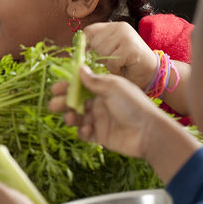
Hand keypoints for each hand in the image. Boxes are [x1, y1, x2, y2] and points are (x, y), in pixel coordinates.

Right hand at [48, 67, 198, 181]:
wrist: (148, 132)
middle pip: (76, 102)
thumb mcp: (113, 87)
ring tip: (71, 118)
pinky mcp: (101, 136)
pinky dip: (82, 131)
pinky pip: (85, 133)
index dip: (67, 86)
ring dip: (71, 117)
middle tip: (54, 105)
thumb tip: (79, 68)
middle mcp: (100, 103)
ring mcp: (100, 120)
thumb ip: (94, 80)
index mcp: (104, 89)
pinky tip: (87, 129)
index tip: (55, 88)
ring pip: (78, 118)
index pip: (81, 86)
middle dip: (64, 103)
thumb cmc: (134, 105)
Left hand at [83, 21, 158, 90]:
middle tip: (108, 65)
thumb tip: (73, 56)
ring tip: (117, 66)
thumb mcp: (108, 54)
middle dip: (97, 59)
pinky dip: (115, 70)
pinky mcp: (131, 47)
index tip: (86, 58)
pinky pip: (112, 61)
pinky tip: (123, 68)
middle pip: (94, 44)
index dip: (84, 47)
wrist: (151, 73)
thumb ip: (94, 51)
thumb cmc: (127, 66)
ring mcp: (126, 35)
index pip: (88, 32)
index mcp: (111, 27)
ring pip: (102, 53)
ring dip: (107, 66)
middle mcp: (119, 27)